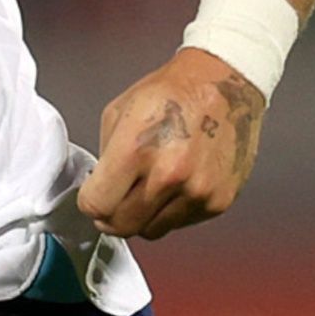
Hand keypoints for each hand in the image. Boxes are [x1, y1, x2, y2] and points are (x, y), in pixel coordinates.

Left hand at [79, 47, 267, 238]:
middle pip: (122, 226)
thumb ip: (105, 157)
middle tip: (114, 201)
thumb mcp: (118, 112)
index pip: (96, 205)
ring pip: (151, 231)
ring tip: (148, 186)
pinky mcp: (217, 201)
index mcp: (135, 150)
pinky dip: (172, 210)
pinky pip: (181, 223)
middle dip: (111, 216)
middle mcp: (168, 175)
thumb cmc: (171, 93)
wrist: (225, 84)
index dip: (90, 202)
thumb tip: (100, 188)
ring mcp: (196, 192)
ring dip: (143, 215)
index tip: (93, 196)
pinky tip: (175, 184)